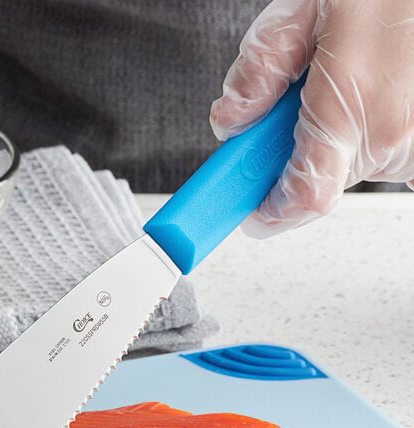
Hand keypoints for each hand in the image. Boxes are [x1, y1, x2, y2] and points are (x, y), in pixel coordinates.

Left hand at [210, 0, 413, 237]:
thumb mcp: (305, 9)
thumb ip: (260, 70)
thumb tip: (230, 121)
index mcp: (349, 106)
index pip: (304, 196)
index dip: (273, 213)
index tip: (253, 211)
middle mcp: (392, 131)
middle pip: (320, 183)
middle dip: (296, 159)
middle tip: (295, 112)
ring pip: (354, 169)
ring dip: (336, 144)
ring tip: (347, 86)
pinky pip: (391, 162)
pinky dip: (369, 144)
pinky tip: (370, 104)